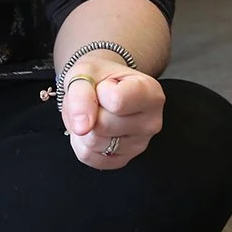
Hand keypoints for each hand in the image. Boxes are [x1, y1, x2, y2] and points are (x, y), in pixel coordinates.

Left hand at [60, 55, 164, 169]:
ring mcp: (139, 145)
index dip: (99, 92)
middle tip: (96, 99)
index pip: (116, 101)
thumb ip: (81, 95)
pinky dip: (80, 141)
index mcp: (151, 93)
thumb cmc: (98, 76)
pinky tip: (92, 127)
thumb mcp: (86, 70)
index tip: (105, 86)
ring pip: (94, 142)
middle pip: (102, 124)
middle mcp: (151, 122)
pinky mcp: (123, 160)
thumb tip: (81, 127)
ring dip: (82, 125)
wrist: (100, 85)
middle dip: (88, 110)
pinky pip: (89, 156)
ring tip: (93, 111)